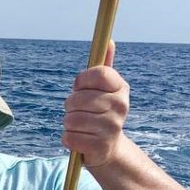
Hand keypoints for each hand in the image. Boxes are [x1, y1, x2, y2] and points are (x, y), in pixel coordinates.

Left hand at [62, 40, 130, 168]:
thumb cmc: (101, 113)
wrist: (108, 149)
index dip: (81, 81)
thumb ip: (103, 69)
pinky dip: (68, 138)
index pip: (97, 74)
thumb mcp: (105, 90)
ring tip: (80, 126)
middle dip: (70, 106)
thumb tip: (108, 41)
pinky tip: (79, 139)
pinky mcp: (100, 146)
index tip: (80, 88)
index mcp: (121, 88)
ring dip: (68, 123)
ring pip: (71, 119)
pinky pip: (69, 136)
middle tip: (79, 112)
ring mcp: (112, 127)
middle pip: (77, 98)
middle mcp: (121, 106)